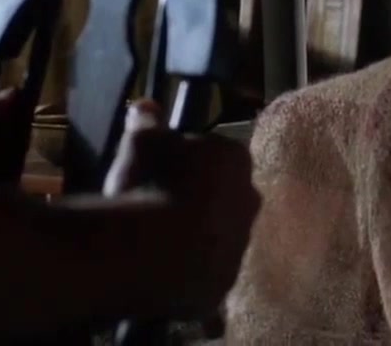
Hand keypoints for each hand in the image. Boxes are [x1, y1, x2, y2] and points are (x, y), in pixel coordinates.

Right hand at [104, 100, 261, 316]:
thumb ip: (148, 122)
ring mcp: (240, 246)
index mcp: (236, 161)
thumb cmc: (148, 183)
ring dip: (196, 238)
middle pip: (226, 196)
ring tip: (156, 242)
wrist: (144, 249)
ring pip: (219, 237)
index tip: (166, 168)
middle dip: (201, 200)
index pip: (219, 154)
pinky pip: (206, 275)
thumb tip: (147, 105)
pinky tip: (160, 272)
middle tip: (162, 205)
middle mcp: (249, 202)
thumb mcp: (141, 142)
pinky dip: (189, 274)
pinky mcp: (224, 285)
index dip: (192, 161)